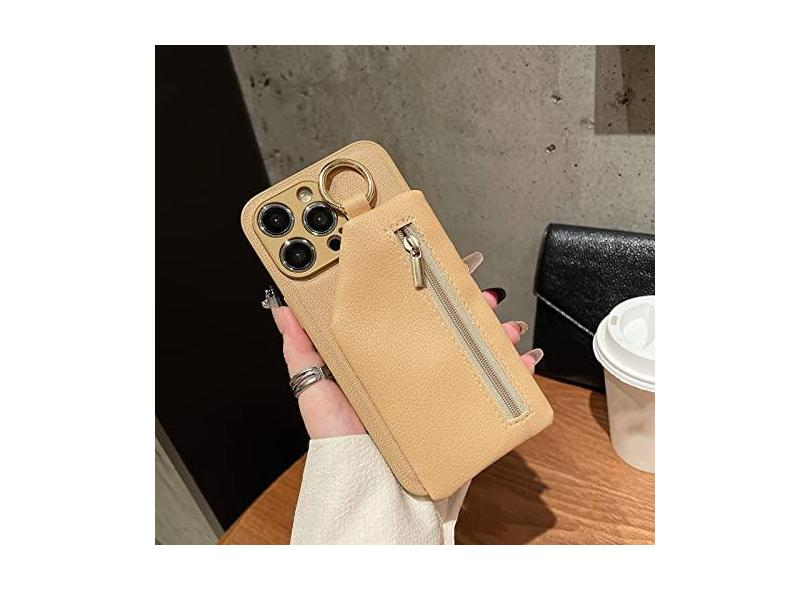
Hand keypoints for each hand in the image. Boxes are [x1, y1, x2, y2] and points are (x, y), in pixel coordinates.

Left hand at [269, 252, 543, 438]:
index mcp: (382, 355)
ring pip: (477, 350)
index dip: (426, 284)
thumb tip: (281, 305)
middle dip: (471, 303)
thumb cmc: (339, 439)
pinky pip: (497, 390)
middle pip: (448, 325)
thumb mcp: (313, 388)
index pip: (406, 310)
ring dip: (497, 332)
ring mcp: (439, 391)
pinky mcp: (460, 415)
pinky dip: (518, 373)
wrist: (369, 489)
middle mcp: (413, 369)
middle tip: (483, 291)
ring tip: (507, 324)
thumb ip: (300, 347)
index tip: (440, 260)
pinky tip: (526, 360)